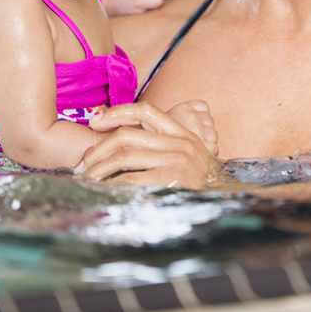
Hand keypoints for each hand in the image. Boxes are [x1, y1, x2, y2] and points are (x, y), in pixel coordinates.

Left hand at [74, 102, 220, 188]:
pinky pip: (131, 178)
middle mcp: (179, 143)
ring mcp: (177, 160)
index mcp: (182, 133)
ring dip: (99, 168)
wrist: (227, 201)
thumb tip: (123, 143)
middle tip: (83, 163)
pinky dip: (112, 184)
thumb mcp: (188, 156)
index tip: (95, 121)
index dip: (117, 111)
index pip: (146, 110)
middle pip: (127, 134)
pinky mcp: (172, 180)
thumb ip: (164, 145)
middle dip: (98, 148)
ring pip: (125, 155)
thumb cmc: (201, 183)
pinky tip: (103, 191)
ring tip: (86, 179)